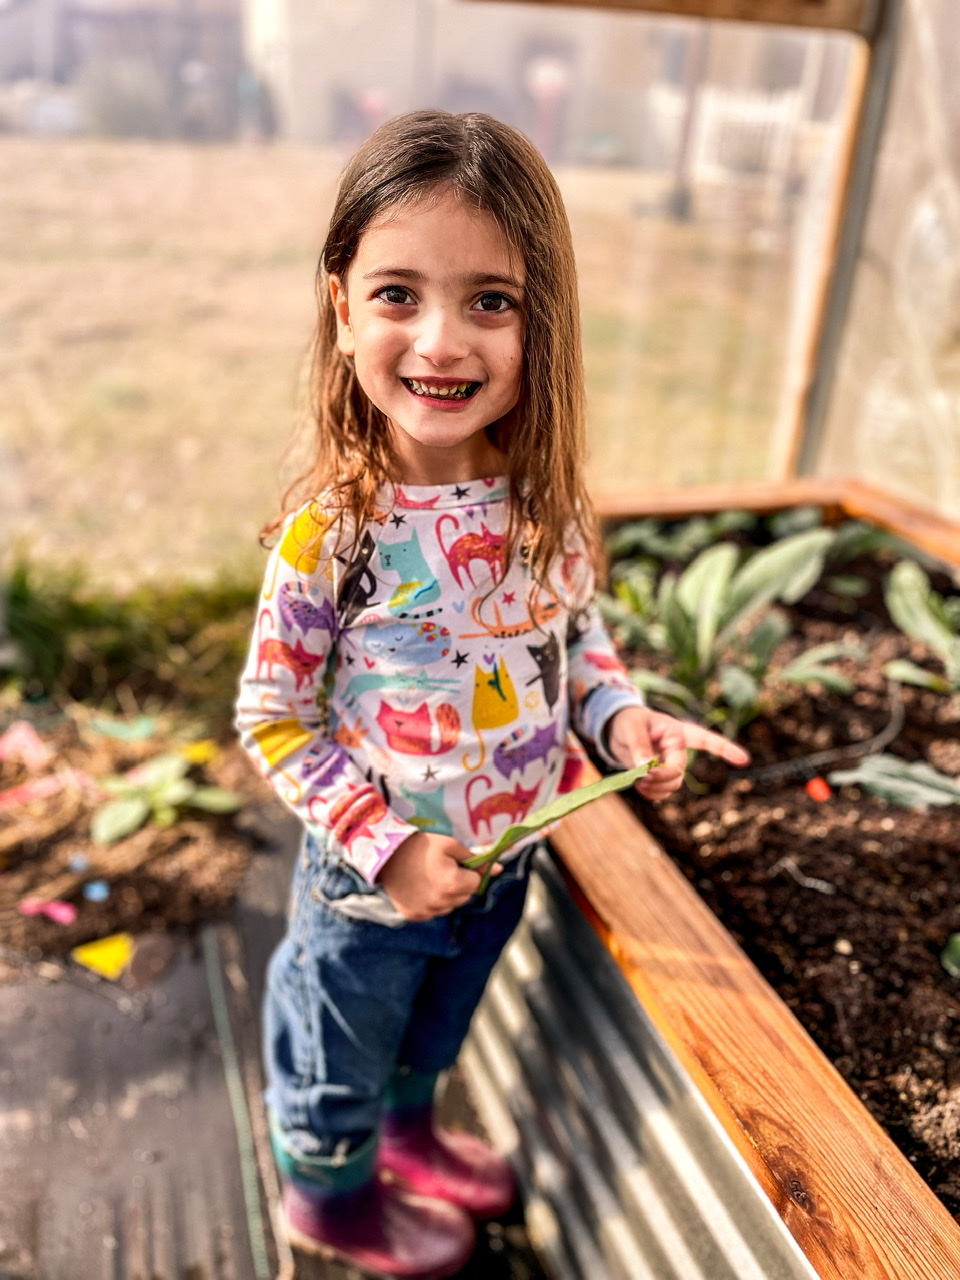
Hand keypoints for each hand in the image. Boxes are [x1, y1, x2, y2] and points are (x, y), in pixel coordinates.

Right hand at [377, 831, 498, 920]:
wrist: (387, 855)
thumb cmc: (422, 846)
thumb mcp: (451, 845)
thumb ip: (476, 859)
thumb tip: (498, 869)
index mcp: (453, 884)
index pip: (476, 883)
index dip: (469, 872)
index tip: (457, 863)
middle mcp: (442, 903)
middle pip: (464, 897)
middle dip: (460, 884)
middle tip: (443, 869)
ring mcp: (428, 912)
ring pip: (450, 906)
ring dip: (446, 895)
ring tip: (430, 877)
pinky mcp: (415, 916)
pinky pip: (433, 911)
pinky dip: (432, 902)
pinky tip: (421, 887)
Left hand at [605, 705, 749, 801]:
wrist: (616, 729)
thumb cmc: (628, 721)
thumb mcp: (631, 728)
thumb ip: (639, 746)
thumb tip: (645, 767)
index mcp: (677, 733)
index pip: (706, 740)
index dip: (725, 749)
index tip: (744, 759)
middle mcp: (677, 750)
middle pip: (679, 773)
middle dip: (662, 778)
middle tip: (642, 777)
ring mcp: (669, 765)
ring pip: (672, 786)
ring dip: (656, 788)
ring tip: (637, 781)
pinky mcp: (659, 776)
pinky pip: (662, 792)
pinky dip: (651, 794)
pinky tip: (640, 787)